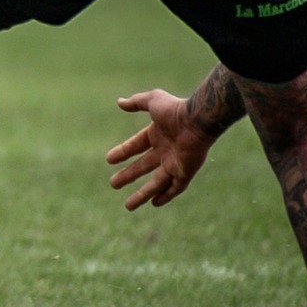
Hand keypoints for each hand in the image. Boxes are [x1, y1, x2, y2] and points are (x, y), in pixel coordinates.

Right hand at [107, 89, 217, 209]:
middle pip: (143, 167)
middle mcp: (165, 151)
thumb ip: (136, 102)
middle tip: (113, 184)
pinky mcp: (185, 172)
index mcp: (157, 135)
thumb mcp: (152, 100)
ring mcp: (175, 163)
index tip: (109, 160)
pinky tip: (154, 203)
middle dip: (128, 175)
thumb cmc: (176, 110)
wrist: (198, 121)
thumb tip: (119, 102)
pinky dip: (166, 195)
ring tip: (128, 206)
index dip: (122, 152)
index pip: (136, 146)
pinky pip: (175, 188)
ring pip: (156, 183)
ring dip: (142, 194)